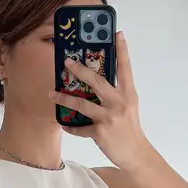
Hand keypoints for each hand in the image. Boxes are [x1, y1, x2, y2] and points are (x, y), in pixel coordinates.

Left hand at [50, 32, 150, 170]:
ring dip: (64, 99)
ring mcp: (110, 117)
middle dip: (81, 70)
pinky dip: (71, 127)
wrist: (136, 153)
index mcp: (128, 94)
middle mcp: (119, 103)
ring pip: (82, 104)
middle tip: (67, 62)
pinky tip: (64, 124)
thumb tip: (96, 81)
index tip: (118, 34)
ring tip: (51, 94)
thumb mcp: (128, 106)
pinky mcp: (100, 132)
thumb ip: (116, 93)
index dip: (122, 50)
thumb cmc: (129, 127)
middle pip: (98, 82)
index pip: (125, 68)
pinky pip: (80, 128)